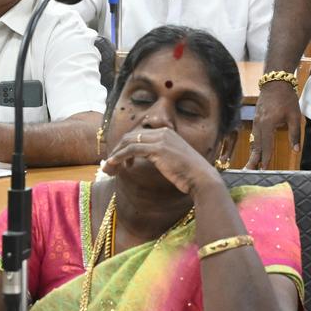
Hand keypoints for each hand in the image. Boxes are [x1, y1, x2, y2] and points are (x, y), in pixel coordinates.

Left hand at [102, 127, 221, 195]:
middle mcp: (163, 132)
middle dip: (117, 150)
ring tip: (108, 169)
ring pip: (129, 142)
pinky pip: (131, 149)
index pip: (138, 135)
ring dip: (115, 155)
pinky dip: (119, 157)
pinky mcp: (158, 149)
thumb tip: (148, 159)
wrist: (201, 177)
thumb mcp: (173, 160)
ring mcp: (161, 139)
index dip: (125, 147)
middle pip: (131, 136)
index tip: (120, 161)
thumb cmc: (189, 174)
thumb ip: (161, 155)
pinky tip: (113, 165)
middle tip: (109, 165)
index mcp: (167, 132)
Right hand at [248, 82, 300, 169]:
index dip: (266, 158)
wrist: (276, 82)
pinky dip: (255, 144)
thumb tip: (296, 150)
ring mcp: (256, 121)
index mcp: (268, 124)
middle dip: (253, 160)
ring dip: (253, 153)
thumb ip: (295, 134)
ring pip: (255, 141)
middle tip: (248, 172)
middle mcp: (259, 124)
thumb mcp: (295, 116)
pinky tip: (256, 150)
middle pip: (256, 146)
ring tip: (251, 165)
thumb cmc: (286, 97)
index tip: (264, 169)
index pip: (266, 145)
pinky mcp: (257, 119)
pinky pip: (255, 135)